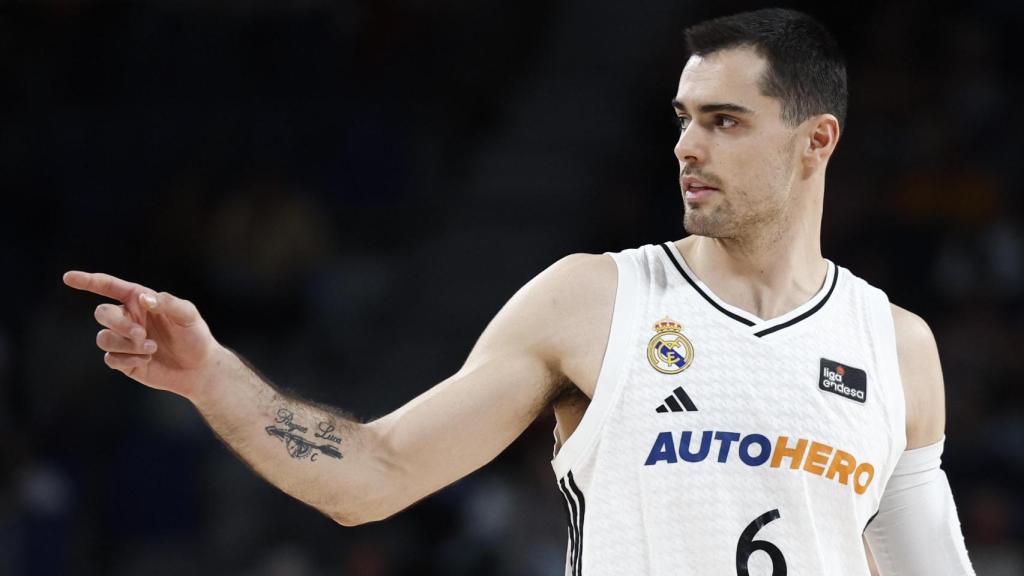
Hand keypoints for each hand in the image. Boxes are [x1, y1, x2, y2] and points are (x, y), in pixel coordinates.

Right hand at [63, 271, 222, 398]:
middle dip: (119, 324)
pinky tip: (147, 361)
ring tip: (151, 348)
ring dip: (126, 344)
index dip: (88, 281)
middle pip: (102, 313)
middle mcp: (128, 318)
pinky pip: (110, 358)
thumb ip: (167, 303)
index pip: (109, 287)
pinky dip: (128, 359)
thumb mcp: (188, 315)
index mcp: (139, 301)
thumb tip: (143, 298)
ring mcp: (124, 340)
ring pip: (103, 338)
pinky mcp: (124, 361)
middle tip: (142, 334)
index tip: (68, 278)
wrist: (199, 368)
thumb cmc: (195, 336)